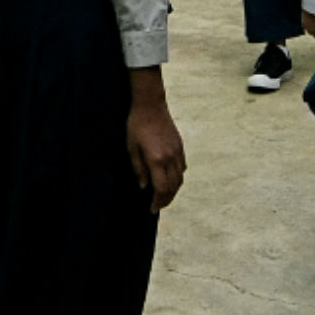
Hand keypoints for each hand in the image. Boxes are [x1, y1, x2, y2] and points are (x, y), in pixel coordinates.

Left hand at [123, 72, 184, 209]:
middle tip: (158, 206)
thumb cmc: (137, 125)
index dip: (158, 201)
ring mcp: (177, 151)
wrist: (150, 105)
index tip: (152, 208)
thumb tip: (144, 186)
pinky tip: (171, 179)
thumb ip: (139, 168)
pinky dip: (178, 177)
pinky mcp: (180, 146)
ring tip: (164, 196)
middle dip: (167, 199)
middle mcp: (170, 158)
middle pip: (173, 186)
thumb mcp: (132, 148)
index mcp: (156, 160)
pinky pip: (182, 167)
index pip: (161, 188)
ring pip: (180, 178)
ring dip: (174, 190)